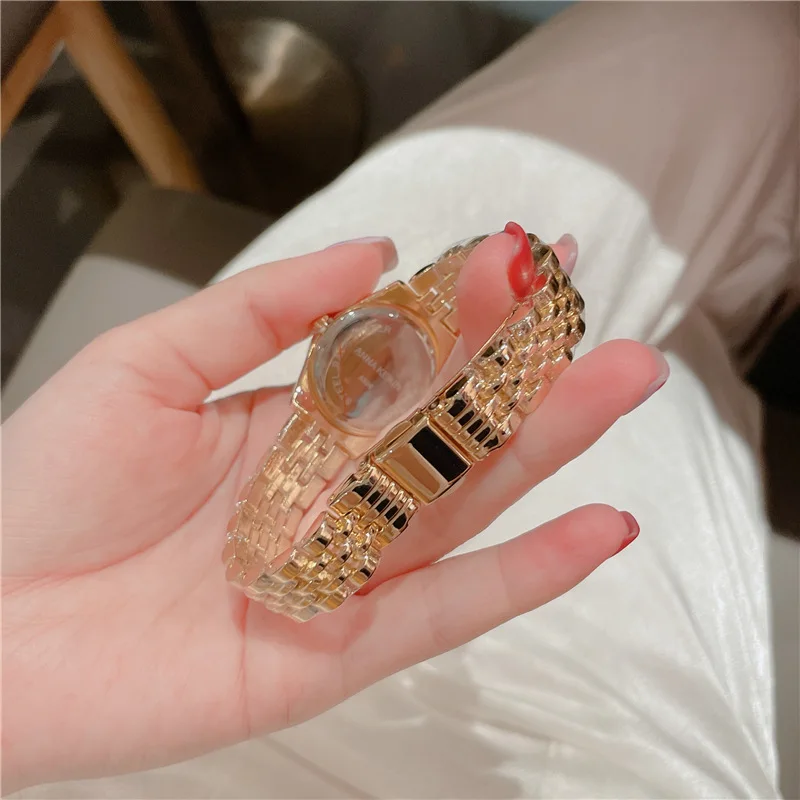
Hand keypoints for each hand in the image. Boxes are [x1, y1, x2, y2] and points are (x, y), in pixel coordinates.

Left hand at [2, 232, 667, 790]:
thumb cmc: (45, 487)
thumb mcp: (152, 362)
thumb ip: (265, 306)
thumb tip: (373, 251)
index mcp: (289, 423)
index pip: (403, 358)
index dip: (470, 309)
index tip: (531, 258)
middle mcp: (329, 494)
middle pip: (450, 429)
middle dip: (532, 373)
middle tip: (608, 325)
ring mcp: (343, 570)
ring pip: (466, 503)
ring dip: (548, 449)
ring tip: (621, 389)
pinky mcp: (340, 647)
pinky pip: (450, 608)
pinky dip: (527, 573)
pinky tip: (594, 530)